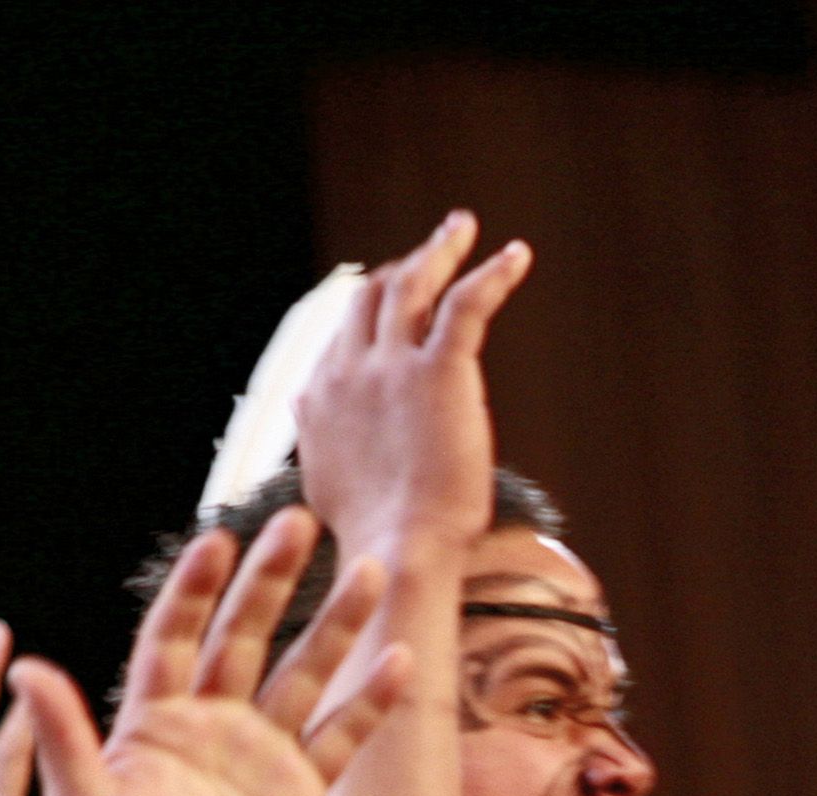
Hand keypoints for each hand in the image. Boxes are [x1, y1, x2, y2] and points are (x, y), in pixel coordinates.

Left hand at [16, 508, 413, 795]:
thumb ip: (65, 739)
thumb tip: (22, 666)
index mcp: (155, 722)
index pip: (177, 637)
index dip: (195, 591)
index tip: (217, 542)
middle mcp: (211, 726)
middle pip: (244, 636)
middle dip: (271, 581)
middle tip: (298, 522)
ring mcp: (261, 756)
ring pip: (302, 674)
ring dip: (334, 625)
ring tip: (367, 569)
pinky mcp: (301, 793)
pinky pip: (341, 738)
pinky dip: (371, 703)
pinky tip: (400, 660)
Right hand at [293, 211, 531, 554]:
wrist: (398, 547)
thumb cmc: (374, 533)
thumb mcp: (325, 478)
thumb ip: (317, 436)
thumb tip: (300, 409)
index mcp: (322, 395)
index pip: (344, 333)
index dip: (369, 310)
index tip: (393, 298)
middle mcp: (349, 368)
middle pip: (371, 296)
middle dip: (401, 265)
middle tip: (431, 248)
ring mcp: (391, 365)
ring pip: (412, 284)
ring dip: (438, 249)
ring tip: (461, 227)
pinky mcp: (438, 370)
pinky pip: (466, 304)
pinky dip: (492, 274)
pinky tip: (516, 256)